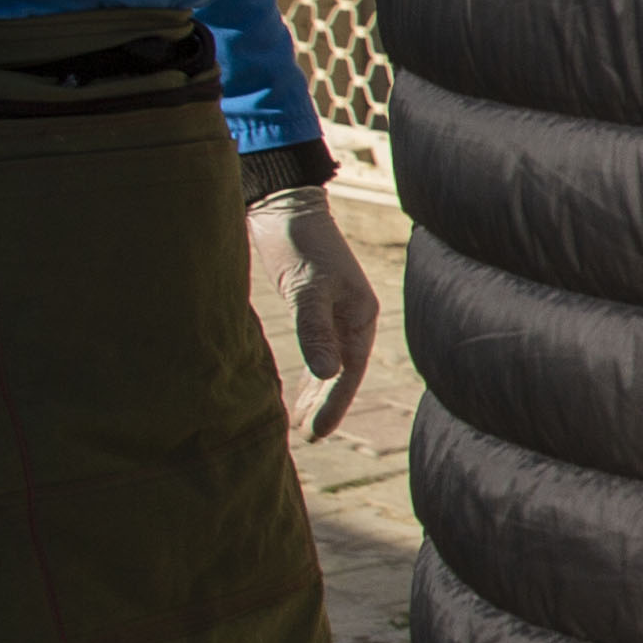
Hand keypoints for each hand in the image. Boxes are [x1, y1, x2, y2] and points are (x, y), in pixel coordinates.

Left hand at [246, 192, 382, 443]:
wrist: (282, 206)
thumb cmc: (297, 244)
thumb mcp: (306, 288)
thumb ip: (314, 331)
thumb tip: (326, 375)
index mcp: (360, 315)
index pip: (349, 370)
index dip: (334, 404)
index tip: (316, 434)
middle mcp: (350, 318)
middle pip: (342, 372)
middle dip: (325, 404)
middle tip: (306, 436)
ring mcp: (332, 313)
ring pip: (329, 364)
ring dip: (315, 393)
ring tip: (298, 422)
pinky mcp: (310, 308)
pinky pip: (315, 351)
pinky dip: (306, 373)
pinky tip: (294, 388)